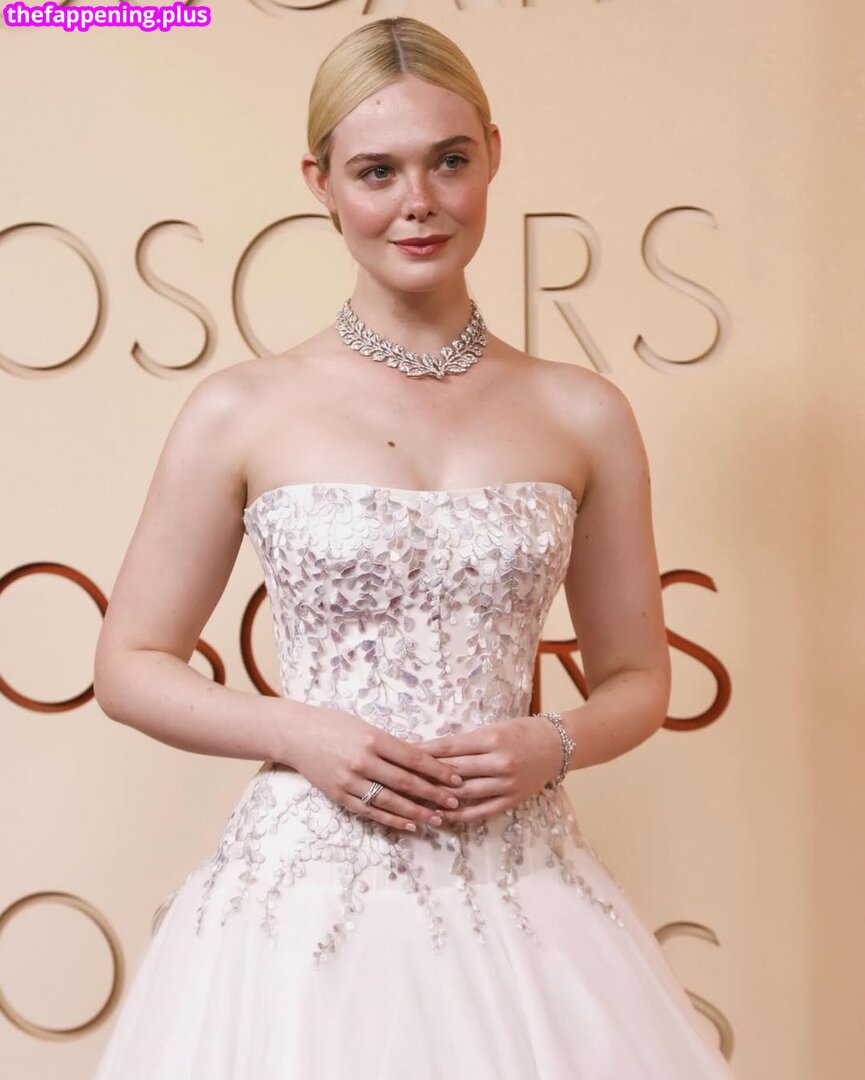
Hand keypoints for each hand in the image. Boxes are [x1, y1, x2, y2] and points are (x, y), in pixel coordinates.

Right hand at [284, 707, 465, 832]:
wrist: (296, 736)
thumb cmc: (336, 725)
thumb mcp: (366, 727)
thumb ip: (391, 744)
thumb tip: (425, 761)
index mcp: (373, 739)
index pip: (413, 758)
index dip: (437, 770)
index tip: (457, 779)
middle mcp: (362, 761)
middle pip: (405, 782)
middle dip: (433, 794)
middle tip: (454, 801)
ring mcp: (350, 781)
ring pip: (390, 801)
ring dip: (417, 812)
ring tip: (437, 819)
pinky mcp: (340, 796)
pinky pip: (371, 812)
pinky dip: (392, 819)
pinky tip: (410, 824)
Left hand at [414, 715, 564, 823]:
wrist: (558, 745)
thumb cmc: (522, 731)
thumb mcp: (493, 728)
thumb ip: (465, 742)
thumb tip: (430, 751)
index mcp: (490, 738)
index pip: (448, 748)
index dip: (423, 752)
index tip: (402, 754)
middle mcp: (498, 761)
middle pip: (452, 772)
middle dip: (425, 776)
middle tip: (401, 780)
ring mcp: (506, 783)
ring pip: (464, 794)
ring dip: (438, 798)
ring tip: (416, 800)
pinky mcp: (512, 799)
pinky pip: (482, 811)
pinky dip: (460, 815)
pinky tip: (443, 815)